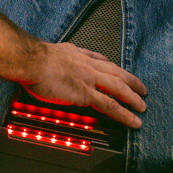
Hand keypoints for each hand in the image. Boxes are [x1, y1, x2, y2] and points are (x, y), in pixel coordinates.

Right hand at [21, 42, 147, 127]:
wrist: (30, 60)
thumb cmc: (30, 58)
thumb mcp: (44, 52)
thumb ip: (49, 59)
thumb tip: (43, 66)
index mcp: (75, 54)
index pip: (98, 59)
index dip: (109, 65)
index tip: (115, 69)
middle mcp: (86, 64)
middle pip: (115, 71)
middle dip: (130, 80)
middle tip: (141, 87)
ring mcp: (89, 79)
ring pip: (118, 88)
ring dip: (133, 97)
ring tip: (142, 105)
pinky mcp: (86, 94)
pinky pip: (111, 105)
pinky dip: (125, 114)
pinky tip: (133, 120)